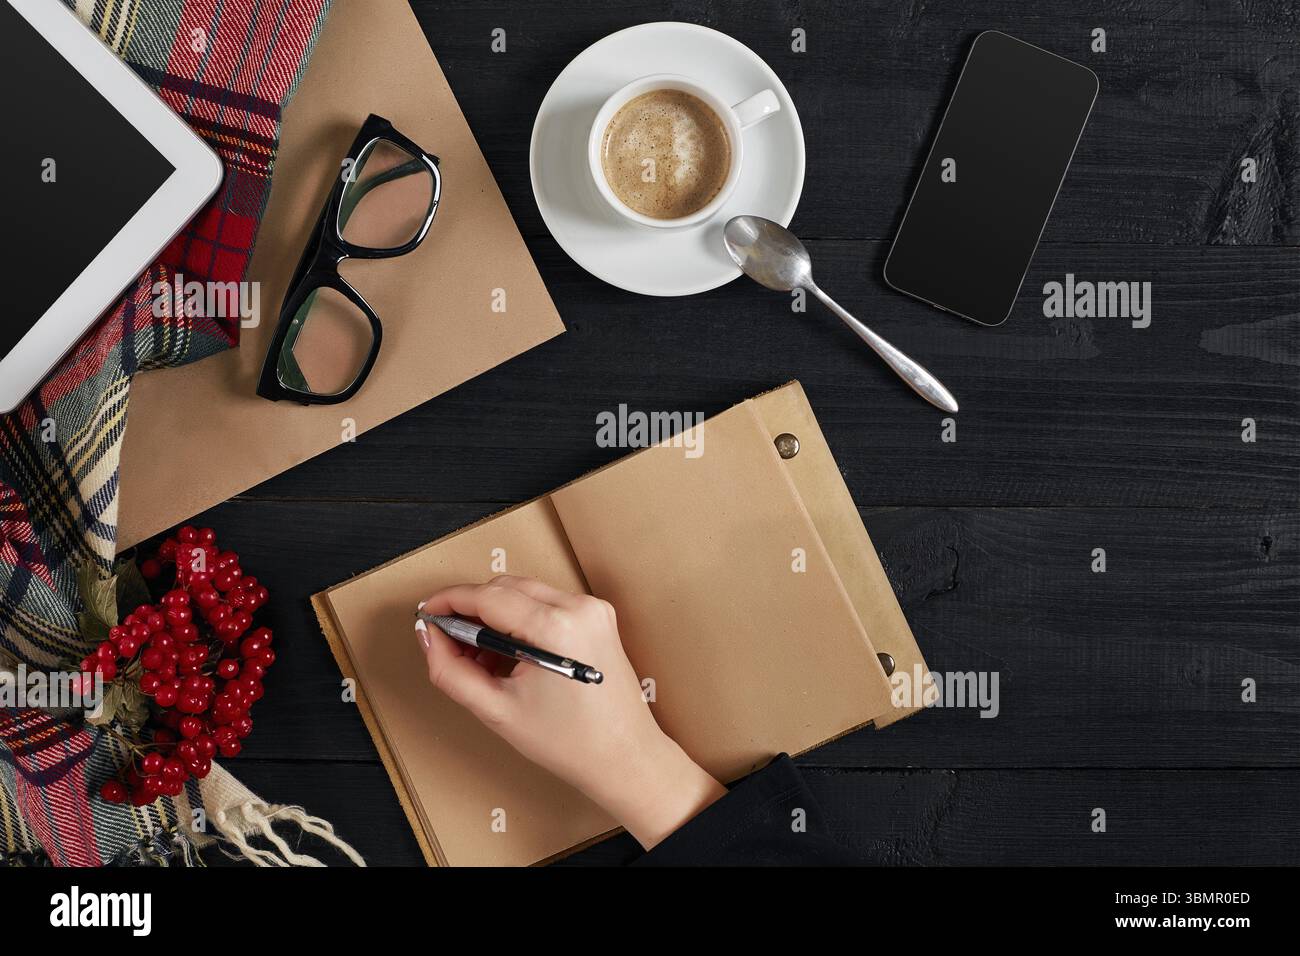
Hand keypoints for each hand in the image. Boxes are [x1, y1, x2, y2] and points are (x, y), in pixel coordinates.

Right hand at [416, 575, 724, 848]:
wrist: (624, 757)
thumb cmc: (569, 742)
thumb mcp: (496, 710)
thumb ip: (451, 670)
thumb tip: (428, 636)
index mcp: (555, 628)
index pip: (486, 596)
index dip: (449, 601)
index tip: (426, 613)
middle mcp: (578, 608)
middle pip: (504, 587)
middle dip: (471, 610)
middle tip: (448, 644)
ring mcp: (593, 609)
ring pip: (524, 592)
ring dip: (495, 615)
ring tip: (481, 660)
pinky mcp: (598, 616)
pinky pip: (546, 603)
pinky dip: (520, 620)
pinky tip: (510, 655)